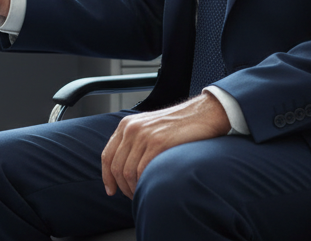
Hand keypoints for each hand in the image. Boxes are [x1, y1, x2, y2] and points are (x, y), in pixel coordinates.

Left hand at [101, 94, 230, 198]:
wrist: (203, 114)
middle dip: (121, 187)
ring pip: (128, 172)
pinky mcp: (158, 142)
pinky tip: (150, 189)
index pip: (108, 155)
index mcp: (126, 125)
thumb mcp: (150, 128)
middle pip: (116, 167)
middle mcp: (131, 128)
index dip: (107, 176)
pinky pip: (142, 171)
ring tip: (142, 195)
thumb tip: (124, 168)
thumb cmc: (179, 125)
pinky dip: (143, 184)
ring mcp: (144, 135)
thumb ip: (135, 142)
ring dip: (132, 189)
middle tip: (131, 197)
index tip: (111, 191)